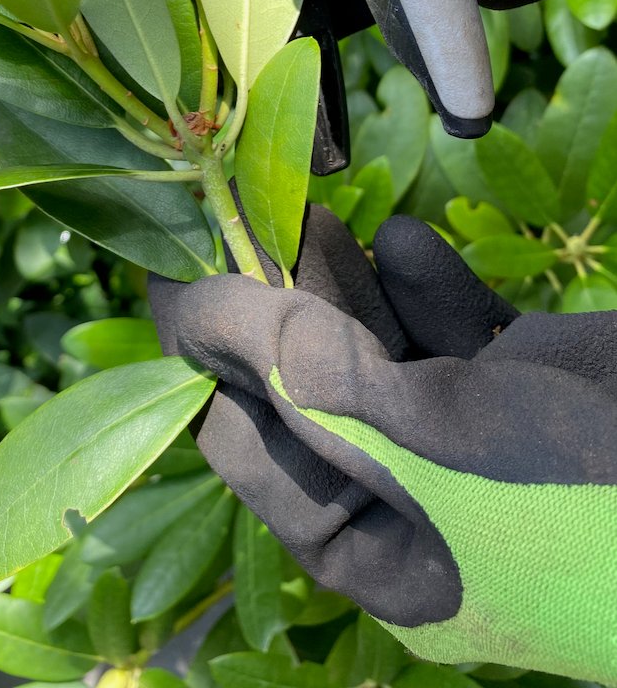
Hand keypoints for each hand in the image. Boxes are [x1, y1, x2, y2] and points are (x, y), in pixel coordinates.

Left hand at [150, 210, 616, 682]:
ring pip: (382, 351)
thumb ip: (310, 378)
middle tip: (251, 212)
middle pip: (314, 389)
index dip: (216, 363)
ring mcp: (476, 442)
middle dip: (280, 304)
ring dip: (346, 283)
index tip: (184, 271)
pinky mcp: (529, 388)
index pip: (256, 448)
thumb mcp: (433, 446)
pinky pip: (457, 333)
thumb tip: (195, 315)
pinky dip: (431, 288)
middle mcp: (417, 501)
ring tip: (312, 208)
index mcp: (379, 553)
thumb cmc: (584, 498)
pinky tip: (408, 242)